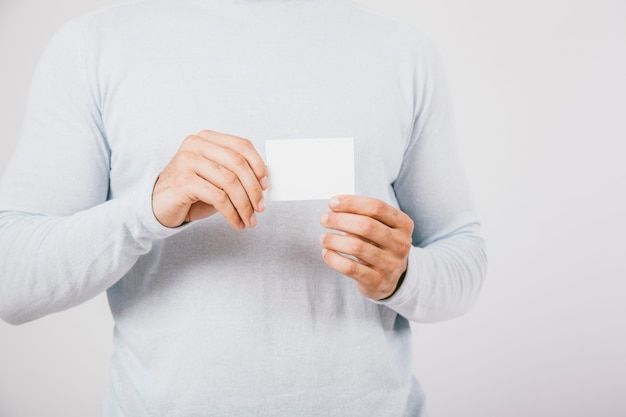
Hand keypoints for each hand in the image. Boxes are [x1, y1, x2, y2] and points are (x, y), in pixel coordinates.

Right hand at [152, 130, 268, 228]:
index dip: (258, 165)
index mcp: (207, 138)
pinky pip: (218, 198)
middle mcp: (196, 145)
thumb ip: (237, 173)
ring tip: (249, 220)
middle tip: (261, 208)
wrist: (159, 205)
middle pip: (238, 163)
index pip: (242, 145)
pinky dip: (231, 213)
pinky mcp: (183, 181)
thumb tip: (266, 179)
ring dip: (244, 205)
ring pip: (229, 182)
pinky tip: (236, 223)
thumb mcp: (217, 178)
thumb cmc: (193, 192)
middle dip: (253, 189)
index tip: (266, 186)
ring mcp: (187, 161)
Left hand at [320, 195, 413, 299]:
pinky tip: (326, 253)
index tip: (332, 203)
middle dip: (340, 220)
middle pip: (366, 226)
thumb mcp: (380, 227)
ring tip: (323, 238)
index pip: (377, 207)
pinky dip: (334, 259)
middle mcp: (401, 244)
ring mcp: (391, 264)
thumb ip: (362, 215)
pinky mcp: (377, 281)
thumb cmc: (379, 245)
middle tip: (324, 219)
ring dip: (334, 240)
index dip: (352, 203)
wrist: (390, 278)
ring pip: (357, 247)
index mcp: (403, 224)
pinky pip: (350, 268)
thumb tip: (335, 206)